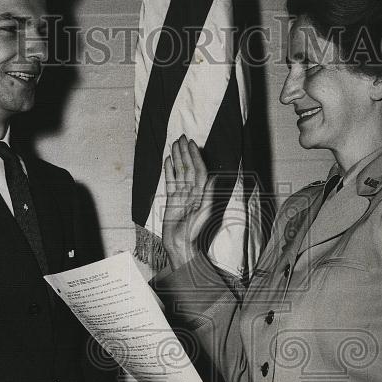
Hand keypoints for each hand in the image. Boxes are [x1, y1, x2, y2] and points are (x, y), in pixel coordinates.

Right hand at [162, 135, 213, 268]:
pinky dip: (169, 171)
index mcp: (200, 193)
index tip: (191, 144)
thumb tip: (213, 177)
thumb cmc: (194, 232)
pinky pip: (170, 182)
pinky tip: (167, 161)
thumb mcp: (204, 212)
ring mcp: (181, 195)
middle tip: (181, 138)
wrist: (181, 244)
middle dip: (185, 153)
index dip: (195, 156)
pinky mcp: (172, 200)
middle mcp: (191, 192)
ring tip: (174, 144)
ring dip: (177, 158)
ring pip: (179, 172)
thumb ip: (208, 194)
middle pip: (188, 168)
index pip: (198, 170)